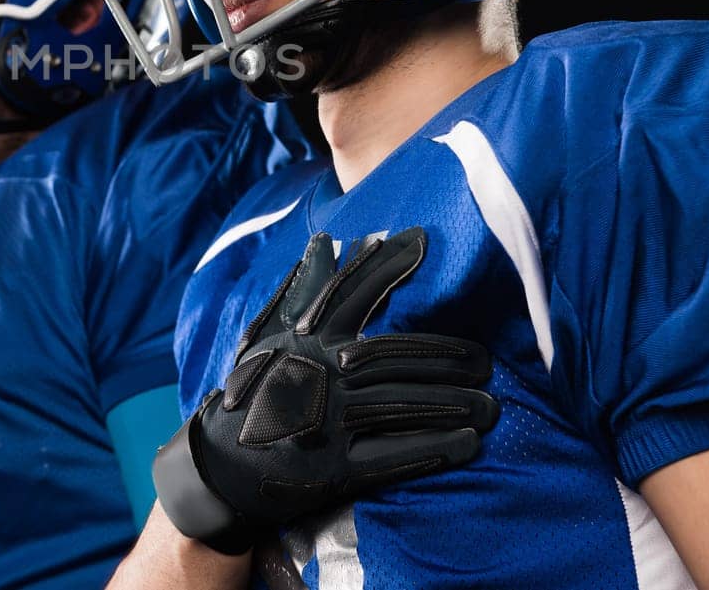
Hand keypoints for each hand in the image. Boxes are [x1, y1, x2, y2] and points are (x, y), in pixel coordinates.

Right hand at [154, 227, 499, 553]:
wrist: (218, 468)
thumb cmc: (254, 393)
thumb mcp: (269, 338)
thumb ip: (304, 292)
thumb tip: (329, 240)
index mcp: (304, 341)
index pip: (348, 294)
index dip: (385, 266)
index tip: (421, 241)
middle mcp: (316, 374)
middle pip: (395, 357)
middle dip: (447, 358)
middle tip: (487, 362)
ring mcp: (325, 422)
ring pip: (401, 405)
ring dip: (453, 405)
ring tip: (490, 407)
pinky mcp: (331, 468)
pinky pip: (393, 455)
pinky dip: (434, 448)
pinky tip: (467, 443)